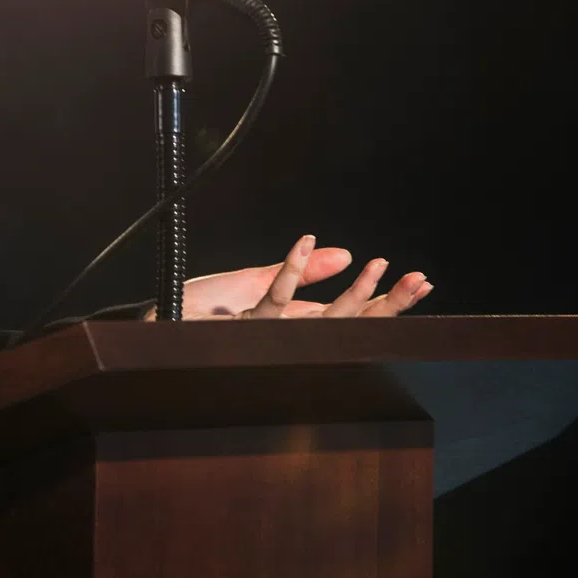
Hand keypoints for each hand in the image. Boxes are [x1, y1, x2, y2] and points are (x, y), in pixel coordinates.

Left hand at [170, 235, 432, 319]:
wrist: (157, 330)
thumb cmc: (201, 312)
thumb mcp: (258, 283)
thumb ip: (304, 272)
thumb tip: (347, 252)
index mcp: (298, 325)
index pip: (354, 315)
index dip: (388, 300)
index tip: (420, 282)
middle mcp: (290, 335)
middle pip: (351, 322)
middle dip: (388, 302)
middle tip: (420, 281)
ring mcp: (270, 335)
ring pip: (324, 319)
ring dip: (354, 292)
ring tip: (380, 265)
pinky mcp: (245, 326)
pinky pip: (274, 300)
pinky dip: (291, 270)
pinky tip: (306, 242)